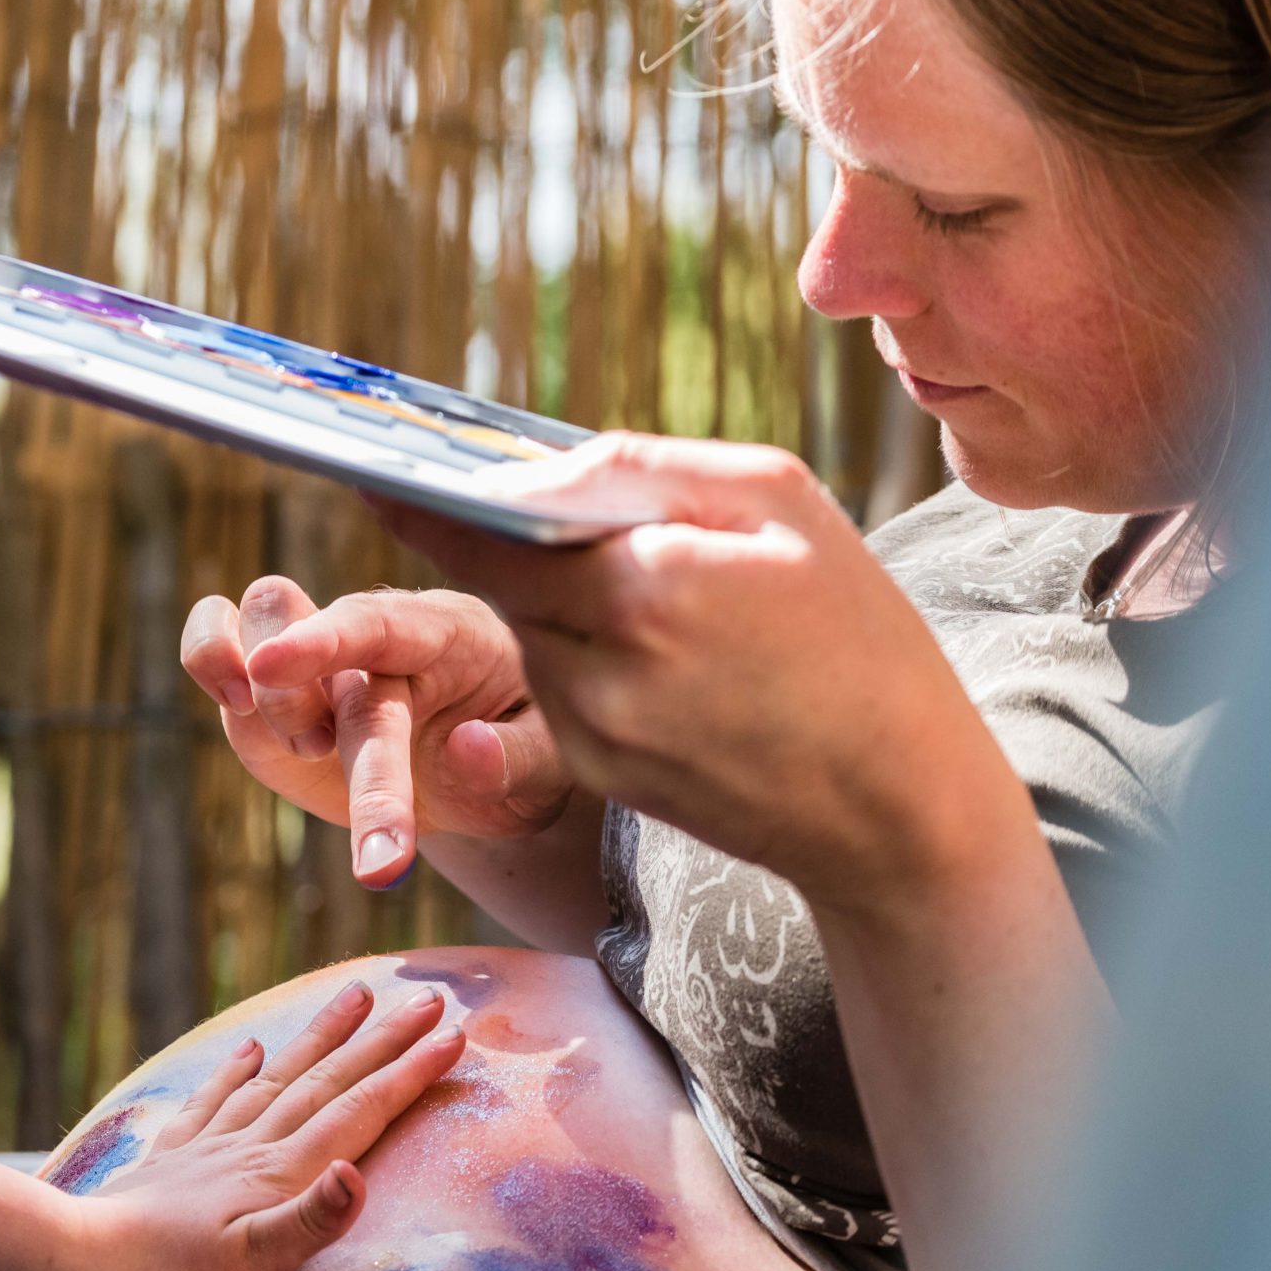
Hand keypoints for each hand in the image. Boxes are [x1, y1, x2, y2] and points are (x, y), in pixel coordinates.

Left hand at [0, 984, 463, 1270]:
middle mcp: (253, 1145)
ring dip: (323, 1036)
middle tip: (428, 999)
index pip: (360, 1111)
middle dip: (384, 1041)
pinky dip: (236, 1070)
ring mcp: (213, 1144)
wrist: (86, 1261)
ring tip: (355, 994)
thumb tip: (359, 1173)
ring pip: (281, 1076)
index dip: (409, 1074)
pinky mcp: (176, 1155)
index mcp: (282, 1171)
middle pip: (330, 1081)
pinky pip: (214, 1100)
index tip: (454, 1036)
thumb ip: (311, 1220)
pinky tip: (249, 1048)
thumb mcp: (253, 1263)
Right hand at [183, 579, 569, 887]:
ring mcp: (319, 660)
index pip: (381, 624)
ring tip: (307, 750)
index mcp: (449, 635)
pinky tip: (232, 704)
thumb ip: (516, 759)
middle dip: (291, 702)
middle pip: (305, 635)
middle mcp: (375, 634)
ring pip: (248, 632)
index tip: (273, 666)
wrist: (489, 768)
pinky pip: (218, 650)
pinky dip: (207, 664)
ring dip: (257, 698)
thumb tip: (465, 748)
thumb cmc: (526, 751)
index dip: (324, 639)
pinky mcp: (274, 693)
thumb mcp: (551, 766)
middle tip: (313, 753)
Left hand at [370, 432, 1035, 915]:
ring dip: (555, 600)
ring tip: (643, 583)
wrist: (894, 806)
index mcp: (644, 587)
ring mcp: (593, 732)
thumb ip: (651, 471)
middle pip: (502, 584)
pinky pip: (560, 689)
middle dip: (501, 543)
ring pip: (530, 636)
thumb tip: (545, 464)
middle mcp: (600, 668)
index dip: (427, 504)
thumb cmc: (860, 633)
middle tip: (506, 502)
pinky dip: (585, 654)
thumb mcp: (782, 505)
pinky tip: (662, 651)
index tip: (375, 473)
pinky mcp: (598, 774)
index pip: (490, 536)